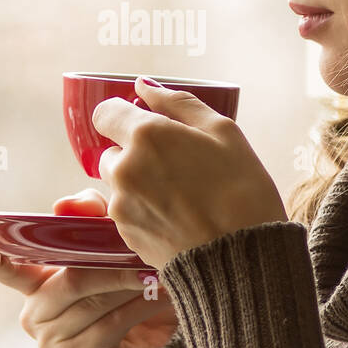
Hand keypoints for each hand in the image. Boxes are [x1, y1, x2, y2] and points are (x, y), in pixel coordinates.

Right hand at [0, 187, 177, 347]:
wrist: (151, 341)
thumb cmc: (122, 286)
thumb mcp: (107, 244)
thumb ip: (88, 216)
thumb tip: (64, 205)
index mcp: (35, 282)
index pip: (8, 270)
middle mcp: (35, 314)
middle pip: (71, 281)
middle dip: (111, 265)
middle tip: (144, 253)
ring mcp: (53, 342)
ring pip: (94, 303)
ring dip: (132, 285)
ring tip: (159, 272)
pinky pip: (110, 326)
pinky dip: (139, 308)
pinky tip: (160, 297)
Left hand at [91, 77, 287, 269]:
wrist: (242, 261)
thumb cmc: (242, 191)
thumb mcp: (223, 132)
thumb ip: (178, 104)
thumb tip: (143, 87)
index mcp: (146, 136)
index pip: (105, 112)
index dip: (124, 116)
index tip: (146, 125)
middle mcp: (124, 168)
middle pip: (113, 151)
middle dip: (136, 153)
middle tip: (177, 167)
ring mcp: (121, 205)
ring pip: (119, 183)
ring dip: (139, 183)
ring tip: (182, 197)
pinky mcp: (125, 236)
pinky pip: (127, 212)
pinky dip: (144, 210)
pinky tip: (179, 218)